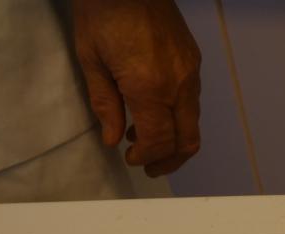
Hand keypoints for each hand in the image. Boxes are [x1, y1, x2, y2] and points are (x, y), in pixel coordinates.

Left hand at [73, 0, 201, 176]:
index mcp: (150, 87)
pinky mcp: (193, 61)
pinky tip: (154, 111)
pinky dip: (177, 117)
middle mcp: (178, 84)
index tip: (131, 160)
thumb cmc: (102, 11)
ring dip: (172, 139)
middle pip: (187, 140)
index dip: (147, 158)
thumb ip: (105, 104)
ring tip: (145, 139)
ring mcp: (190, 72)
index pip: (160, 141)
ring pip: (193, 123)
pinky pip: (192, 101)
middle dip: (169, 161)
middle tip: (149, 167)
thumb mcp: (90, 59)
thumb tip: (113, 139)